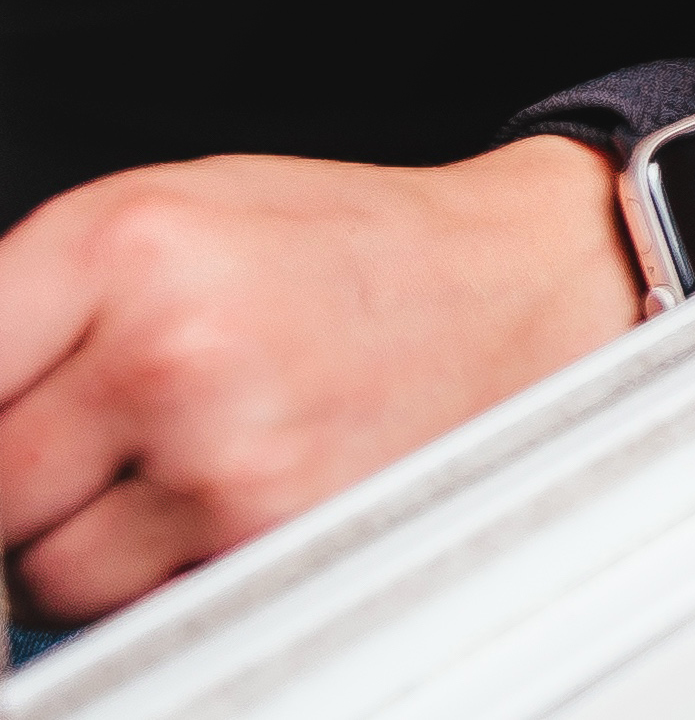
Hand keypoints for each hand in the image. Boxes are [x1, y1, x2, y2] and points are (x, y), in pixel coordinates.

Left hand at [0, 137, 639, 621]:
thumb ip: (29, 306)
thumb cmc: (339, 248)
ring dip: (86, 546)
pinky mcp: (270, 540)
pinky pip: (141, 606)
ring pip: (48, 574)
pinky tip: (231, 494)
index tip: (10, 442)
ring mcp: (223, 456)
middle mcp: (170, 349)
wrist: (519, 284)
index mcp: (124, 244)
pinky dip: (164, 576)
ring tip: (182, 460)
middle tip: (100, 438)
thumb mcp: (166, 214)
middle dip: (22, 488)